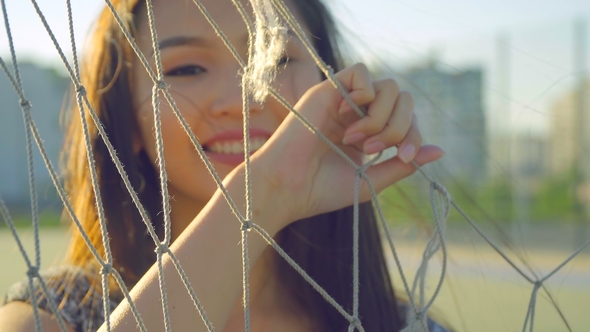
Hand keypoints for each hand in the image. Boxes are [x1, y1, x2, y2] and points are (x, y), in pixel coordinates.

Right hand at [252, 63, 442, 225]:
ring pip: (387, 87)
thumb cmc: (321, 189)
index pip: (406, 121)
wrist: (286, 187)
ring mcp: (344, 103)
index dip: (413, 136)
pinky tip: (351, 115)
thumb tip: (439, 151)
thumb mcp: (371, 181)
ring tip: (357, 139)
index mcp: (369, 135)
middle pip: (402, 100)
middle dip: (398, 126)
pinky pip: (361, 71)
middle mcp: (358, 115)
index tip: (404, 158)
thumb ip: (403, 164)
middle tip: (375, 149)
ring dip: (381, 116)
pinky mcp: (328, 91)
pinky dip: (366, 91)